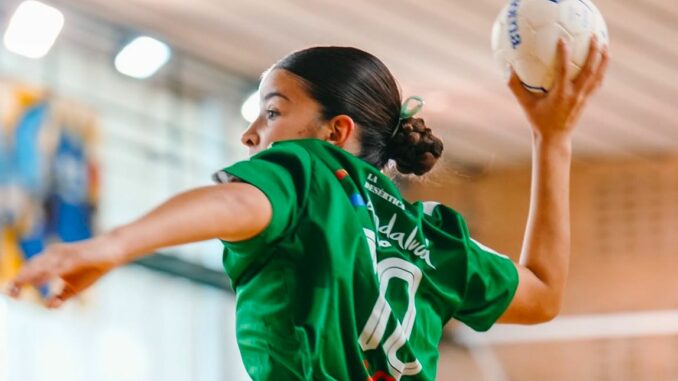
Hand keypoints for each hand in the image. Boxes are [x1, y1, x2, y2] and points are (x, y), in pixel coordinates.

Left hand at [6, 234, 124, 307]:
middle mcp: (53, 255)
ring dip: (27, 277)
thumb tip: (47, 307)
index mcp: (51, 261)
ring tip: (16, 288)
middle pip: (30, 268)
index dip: (18, 282)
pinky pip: (56, 267)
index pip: (29, 270)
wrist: (113, 251)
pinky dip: (44, 275)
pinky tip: (36, 282)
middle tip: (9, 295)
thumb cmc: (93, 267)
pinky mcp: (75, 257)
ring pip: (40, 266)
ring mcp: (64, 255)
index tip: (9, 295)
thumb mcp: (75, 287)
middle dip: (18, 281)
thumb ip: (60, 297)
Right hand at [508, 36, 609, 138]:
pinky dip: (601, 71)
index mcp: (560, 95)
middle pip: (589, 71)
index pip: (563, 71)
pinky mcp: (587, 101)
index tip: (563, 39)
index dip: (563, 55)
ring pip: (597, 76)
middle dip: (593, 53)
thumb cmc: (538, 120)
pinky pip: (597, 83)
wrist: (554, 138)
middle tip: (594, 37)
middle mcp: (574, 95)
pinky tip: (602, 63)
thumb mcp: (525, 104)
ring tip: (605, 45)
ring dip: (603, 61)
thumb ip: (515, 87)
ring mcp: (583, 98)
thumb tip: (508, 69)